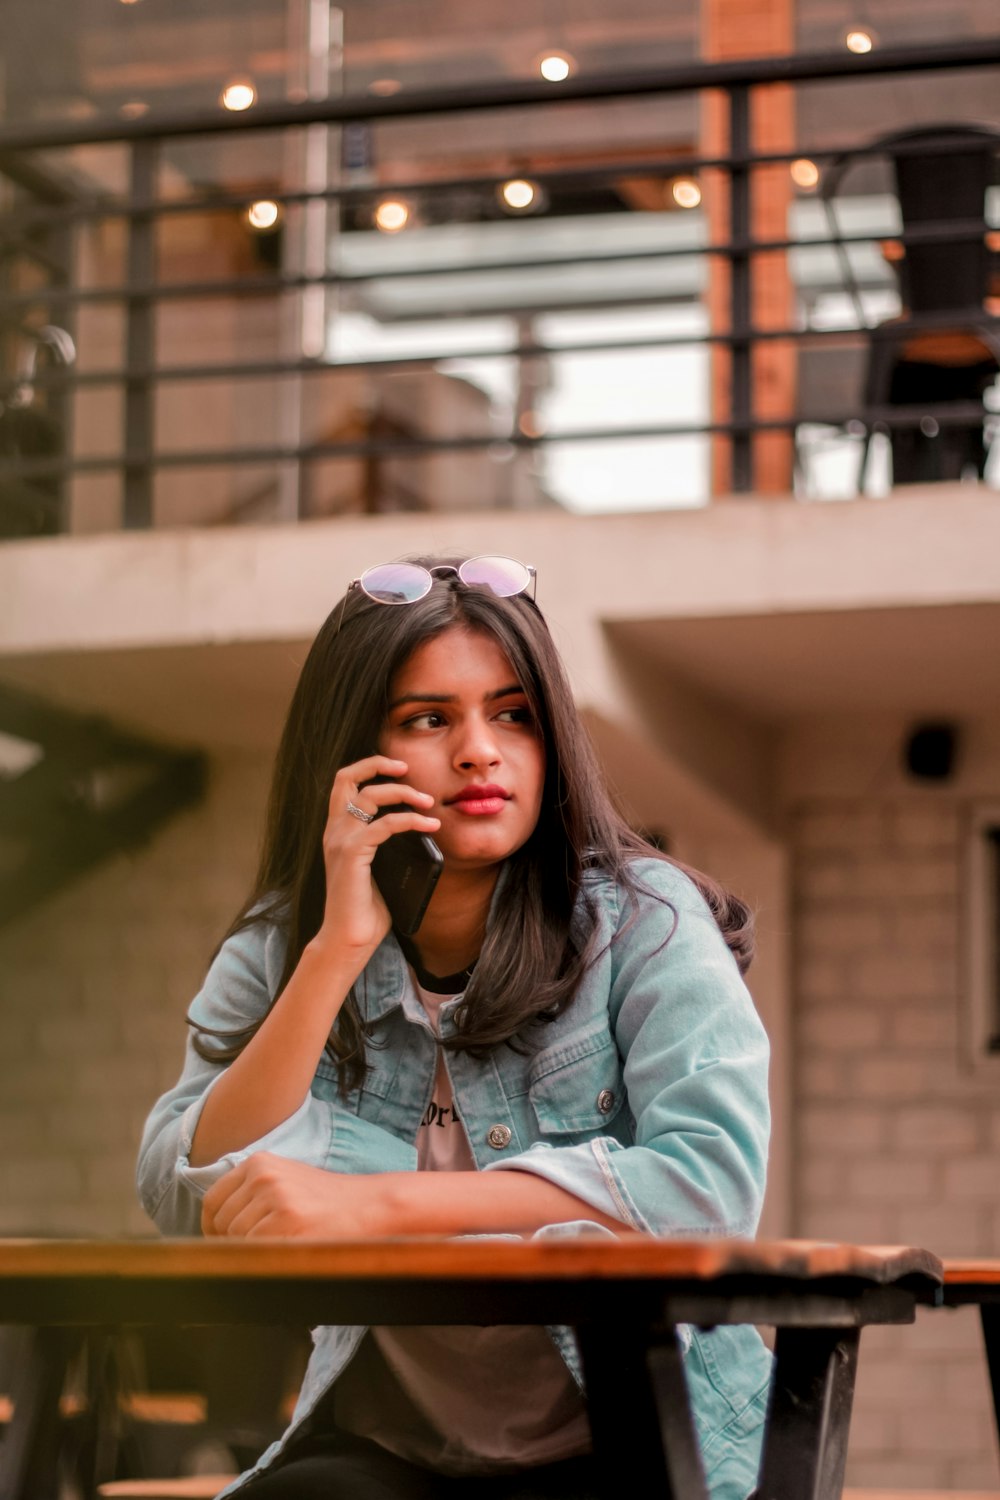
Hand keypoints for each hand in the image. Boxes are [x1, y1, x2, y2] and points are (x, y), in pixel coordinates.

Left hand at [201, 1154, 394, 1238]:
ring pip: (236, 1240)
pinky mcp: (287, 1220)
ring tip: (283, 1247)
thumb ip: (250, 1195)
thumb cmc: (327, 1202)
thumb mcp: (285, 1182)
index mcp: (259, 1162)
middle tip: (261, 1250)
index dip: (212, 1229)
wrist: (370, 1206)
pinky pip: (255, 1251)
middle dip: (233, 1243)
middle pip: (222, 1223)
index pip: (212, 1201)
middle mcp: (263, 1175)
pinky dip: (266, 1260)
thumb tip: (213, 1228)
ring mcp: (275, 1197)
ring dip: (253, 1253)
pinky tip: (290, 1252)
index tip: (224, 1244)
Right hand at [315, 754, 439, 962]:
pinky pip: (386, 824)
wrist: (348, 939)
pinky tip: (430, 826)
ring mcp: (340, 841)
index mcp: (337, 832)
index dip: (368, 767)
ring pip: (371, 795)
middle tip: (408, 768)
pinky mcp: (352, 854)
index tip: (398, 768)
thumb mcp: (377, 870)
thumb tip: (418, 833)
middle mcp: (334, 831)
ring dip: (404, 793)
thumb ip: (386, 848)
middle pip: (346, 777)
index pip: (343, 783)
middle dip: (379, 764)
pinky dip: (411, 820)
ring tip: (428, 802)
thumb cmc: (364, 911)